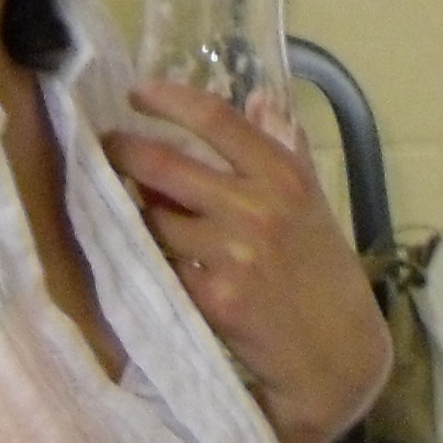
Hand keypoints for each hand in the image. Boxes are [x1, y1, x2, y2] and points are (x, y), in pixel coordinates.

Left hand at [106, 81, 387, 442]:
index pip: (216, 119)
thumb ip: (285, 146)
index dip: (168, 99)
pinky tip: (143, 248)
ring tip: (125, 201)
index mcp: (284, 175)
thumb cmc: (323, 269)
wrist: (337, 351)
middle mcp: (258, 208)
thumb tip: (260, 98)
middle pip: (167, 165)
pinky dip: (149, 252)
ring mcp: (233, 255)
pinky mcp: (213, 299)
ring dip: (134, 207)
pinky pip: (163, 263)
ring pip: (155, 217)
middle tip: (105, 145)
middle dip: (124, 150)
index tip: (138, 91)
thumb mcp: (313, 200)